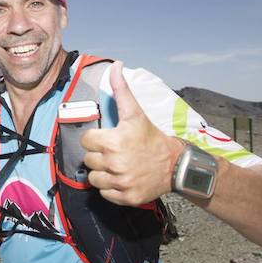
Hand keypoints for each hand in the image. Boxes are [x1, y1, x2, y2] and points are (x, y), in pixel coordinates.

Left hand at [81, 61, 184, 205]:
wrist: (175, 165)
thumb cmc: (151, 137)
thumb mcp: (135, 112)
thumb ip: (121, 89)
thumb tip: (116, 65)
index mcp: (114, 142)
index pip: (86, 141)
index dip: (96, 139)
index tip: (108, 139)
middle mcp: (116, 164)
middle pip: (89, 160)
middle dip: (99, 156)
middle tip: (114, 152)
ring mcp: (121, 182)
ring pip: (94, 179)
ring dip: (103, 173)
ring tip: (117, 166)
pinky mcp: (126, 197)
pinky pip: (105, 194)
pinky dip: (111, 188)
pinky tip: (122, 178)